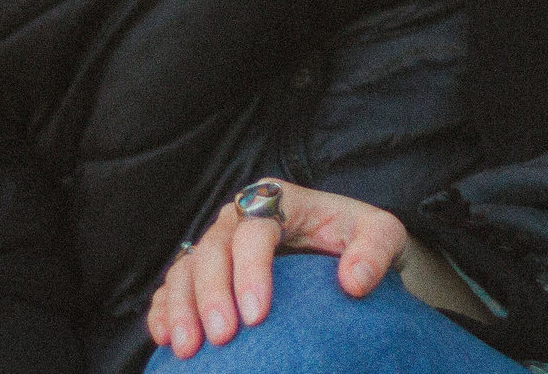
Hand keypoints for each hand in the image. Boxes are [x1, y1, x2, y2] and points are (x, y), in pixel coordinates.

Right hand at [146, 181, 407, 359]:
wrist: (345, 251)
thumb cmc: (359, 238)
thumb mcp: (382, 234)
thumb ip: (375, 250)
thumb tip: (354, 281)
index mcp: (278, 199)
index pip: (254, 230)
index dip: (250, 270)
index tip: (256, 314)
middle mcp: (239, 217)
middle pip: (212, 250)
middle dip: (210, 295)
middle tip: (221, 339)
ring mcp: (217, 244)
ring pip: (185, 269)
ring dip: (180, 308)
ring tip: (186, 348)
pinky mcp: (204, 273)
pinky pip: (173, 288)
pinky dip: (164, 311)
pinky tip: (166, 339)